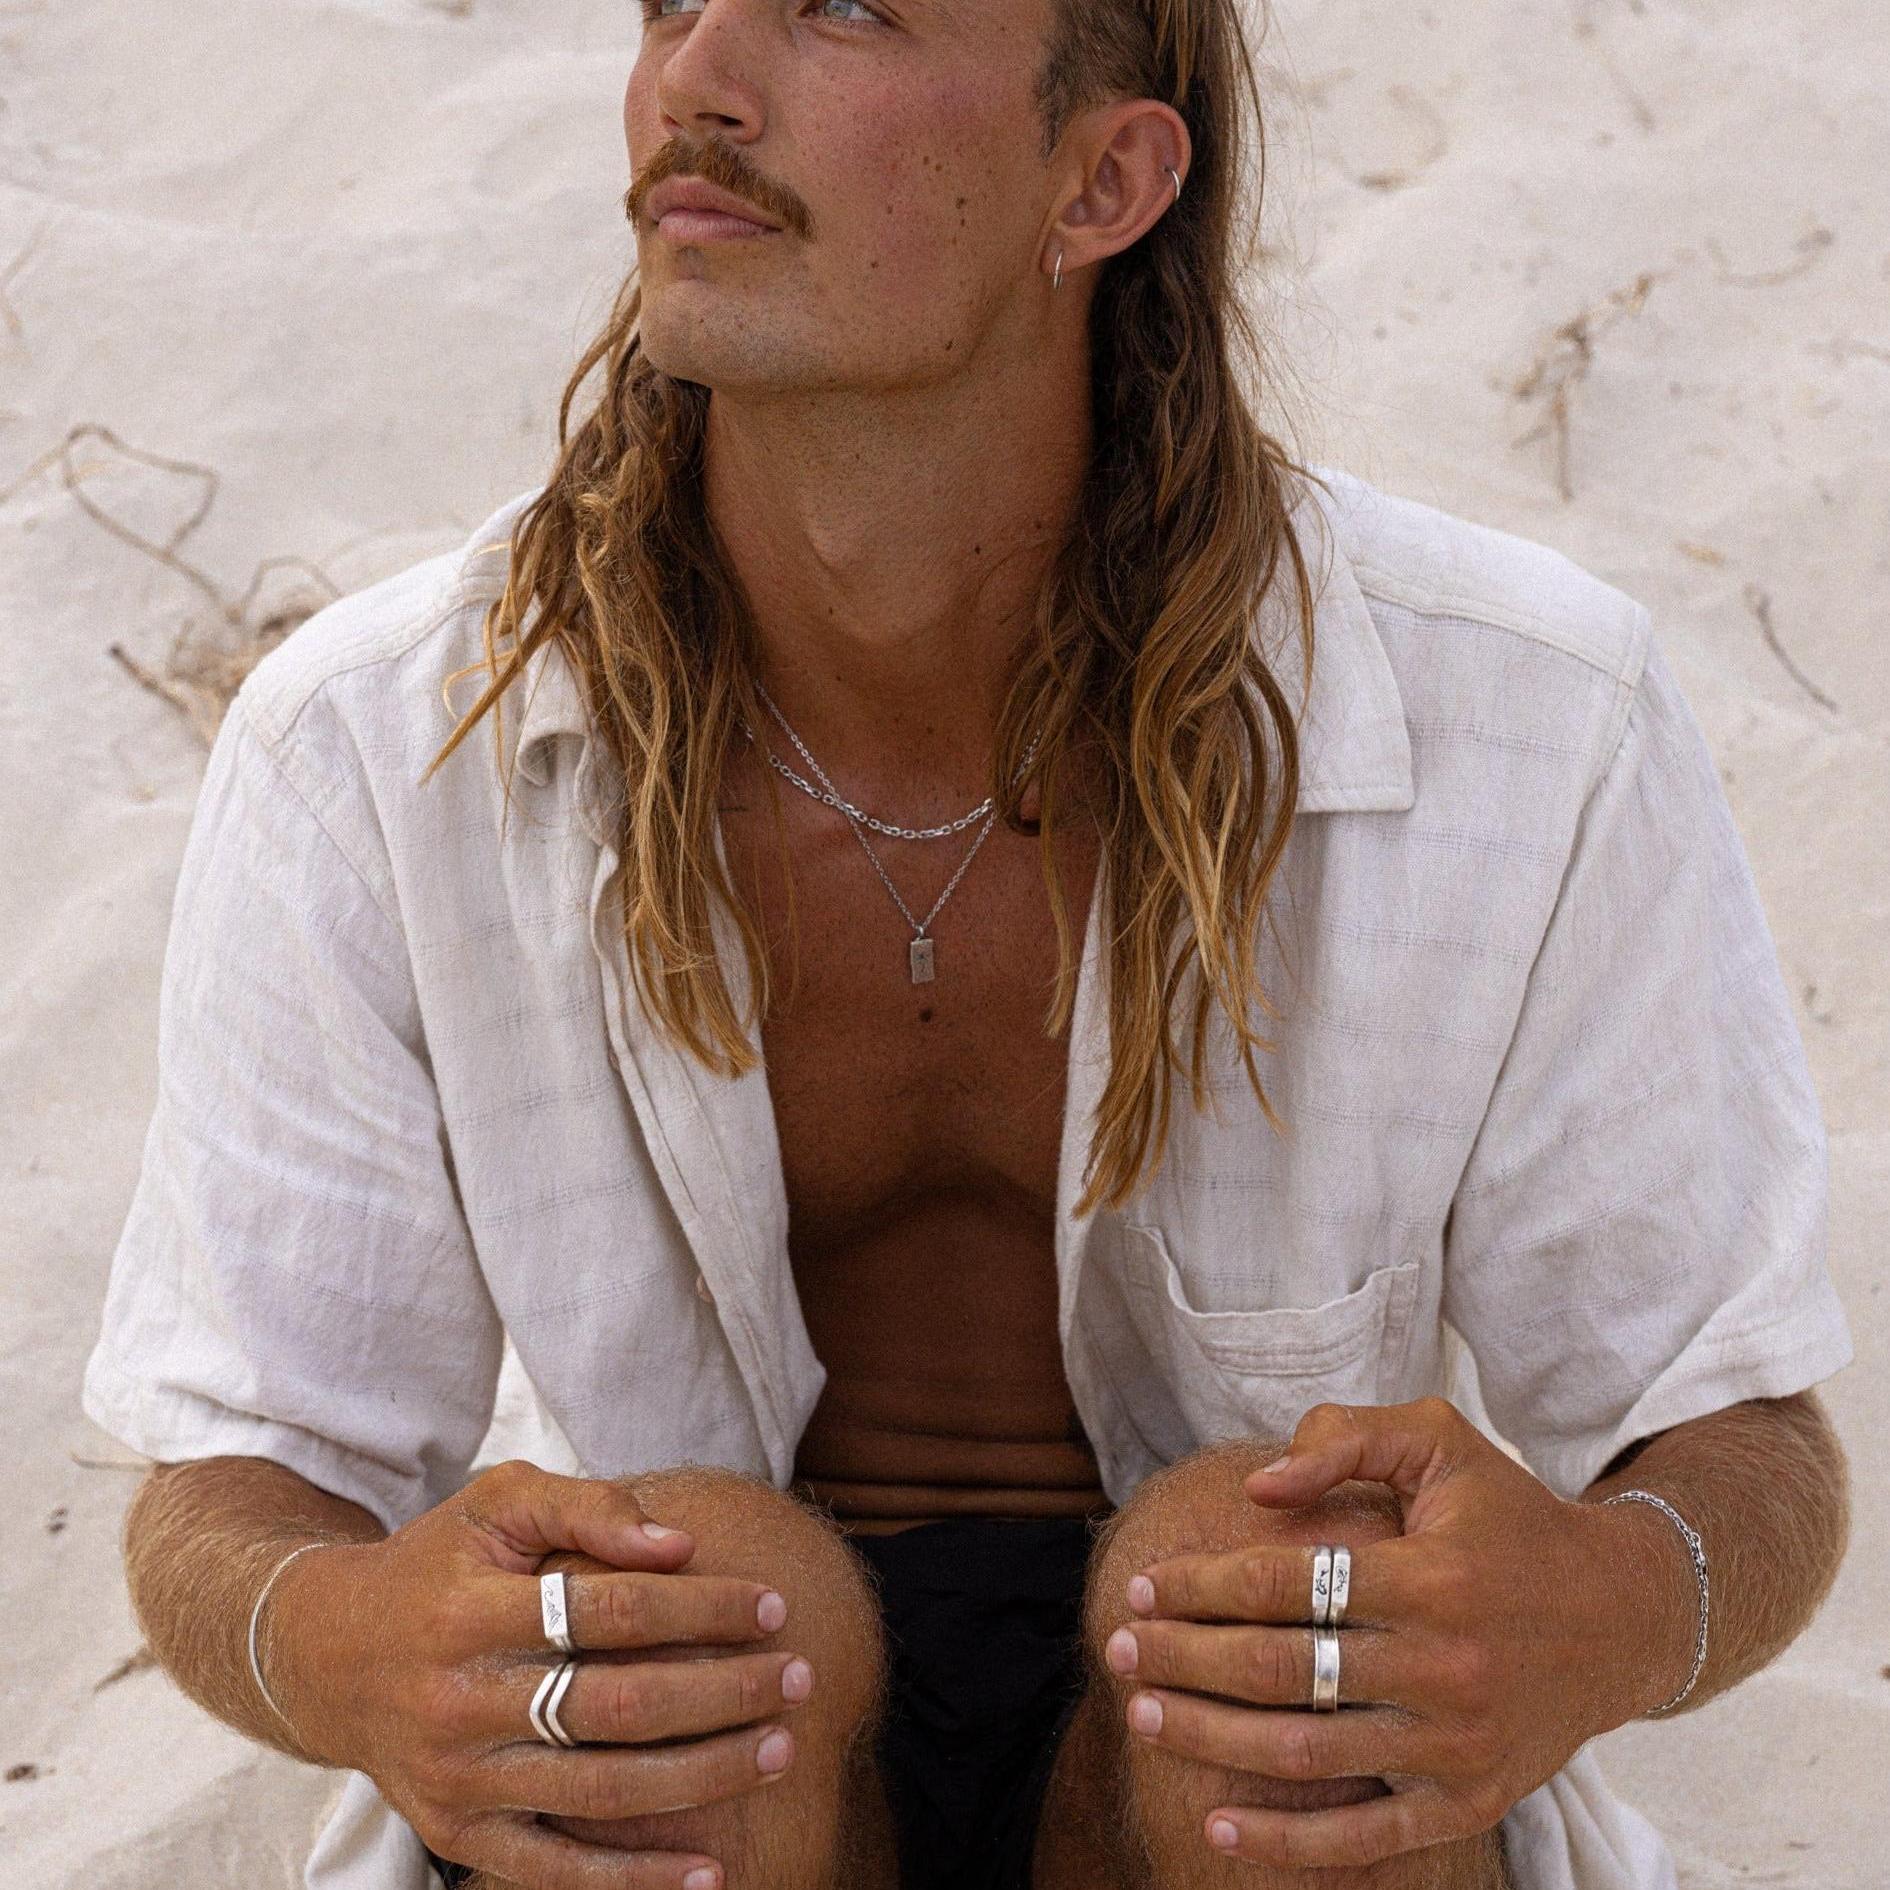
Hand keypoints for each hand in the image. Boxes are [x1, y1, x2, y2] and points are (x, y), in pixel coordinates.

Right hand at [266, 1459, 811, 1889]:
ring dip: (704, 1777)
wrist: (325, 1654)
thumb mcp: (498, 1501)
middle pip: (617, 1707)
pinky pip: (554, 1872)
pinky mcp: (455, 1835)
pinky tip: (708, 1874)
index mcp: (471, 1610)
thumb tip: (680, 1544)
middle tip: (801, 1678)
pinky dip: (633, 1882)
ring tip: (781, 1751)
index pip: (611, 1610)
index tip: (772, 1606)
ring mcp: (457, 1779)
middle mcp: (460, 1701)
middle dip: (723, 1695)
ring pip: (600, 1792)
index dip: (701, 1610)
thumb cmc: (437, 1563)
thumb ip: (589, 1506)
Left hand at [1114, 1398, 1693, 1868]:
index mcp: (1428, 1575)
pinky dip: (1289, 1843)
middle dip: (1183, 1658)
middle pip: (1279, 1668)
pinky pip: (1366, 1835)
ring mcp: (1456, 1743)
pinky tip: (1218, 1826)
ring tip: (1140, 1714)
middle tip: (1118, 1646)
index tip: (1144, 1585)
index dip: (1202, 1584)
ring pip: (1304, 1751)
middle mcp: (1443, 1664)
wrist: (1623, 1617)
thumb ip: (1346, 1439)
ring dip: (1208, 1738)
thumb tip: (1258, 1486)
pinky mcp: (1469, 1802)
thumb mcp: (1440, 1443)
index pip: (1284, 1582)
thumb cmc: (1510, 1518)